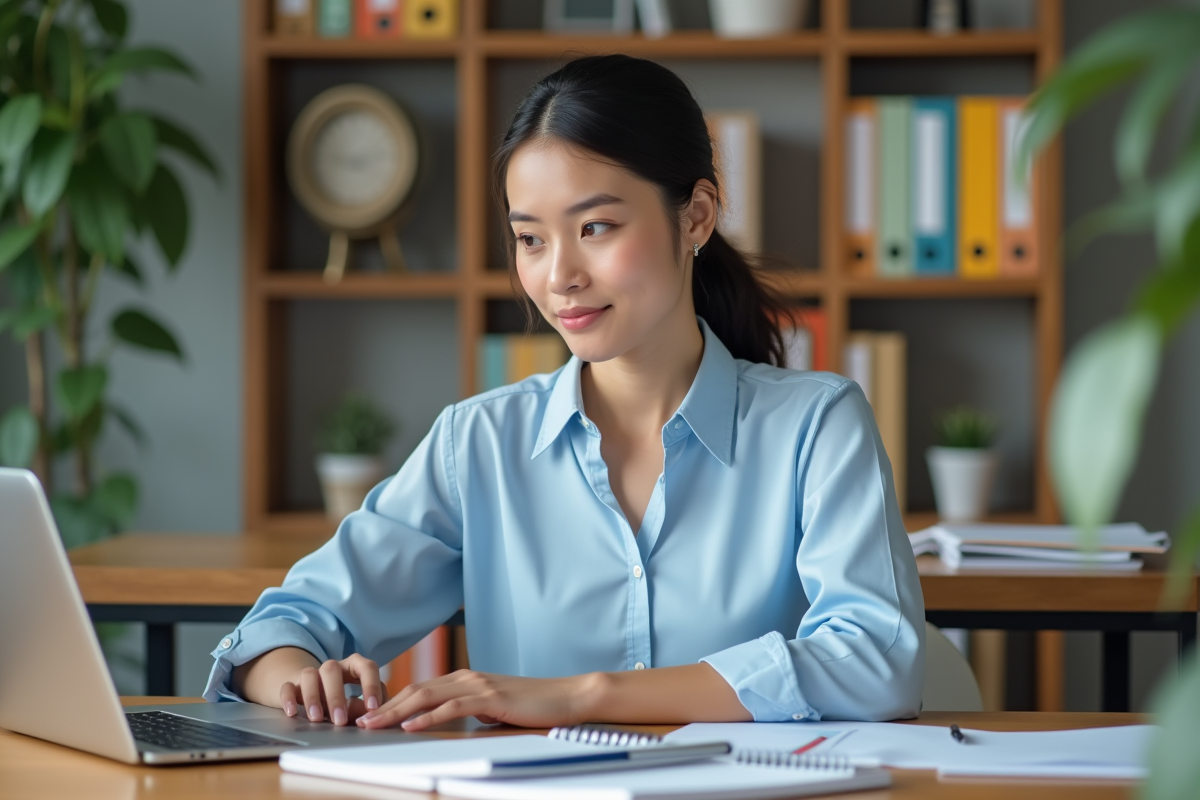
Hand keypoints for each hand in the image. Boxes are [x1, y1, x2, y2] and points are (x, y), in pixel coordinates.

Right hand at [281, 653, 387, 726]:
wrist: (312, 695)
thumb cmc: (345, 702)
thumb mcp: (358, 705)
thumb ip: (364, 708)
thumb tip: (367, 715)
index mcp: (353, 667)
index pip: (366, 667)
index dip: (371, 685)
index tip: (372, 707)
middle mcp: (331, 668)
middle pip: (332, 669)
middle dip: (336, 696)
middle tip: (340, 721)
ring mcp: (311, 675)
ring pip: (309, 674)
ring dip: (312, 697)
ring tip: (317, 719)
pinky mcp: (292, 685)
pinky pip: (287, 686)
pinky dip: (288, 699)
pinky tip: (292, 713)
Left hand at [356, 669, 603, 731]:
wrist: (567, 697)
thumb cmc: (535, 706)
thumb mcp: (497, 710)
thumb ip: (475, 713)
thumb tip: (460, 725)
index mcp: (466, 681)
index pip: (420, 691)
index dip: (392, 702)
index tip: (369, 717)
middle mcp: (467, 678)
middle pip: (415, 690)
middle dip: (383, 706)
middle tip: (357, 722)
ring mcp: (479, 685)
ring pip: (427, 696)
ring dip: (396, 711)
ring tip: (373, 724)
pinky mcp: (491, 698)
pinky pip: (452, 707)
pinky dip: (428, 716)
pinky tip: (410, 725)